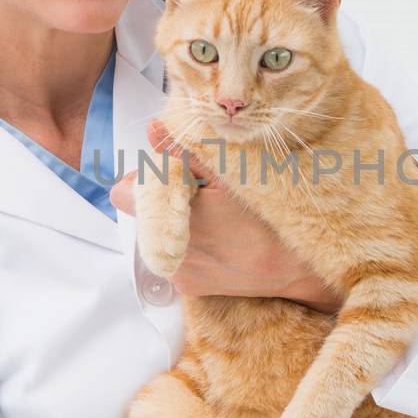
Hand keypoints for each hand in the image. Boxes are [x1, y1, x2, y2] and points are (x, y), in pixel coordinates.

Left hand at [110, 121, 343, 312]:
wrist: (293, 267)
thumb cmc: (263, 219)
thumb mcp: (227, 176)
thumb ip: (184, 153)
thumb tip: (155, 130)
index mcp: (170, 214)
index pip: (125, 194)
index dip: (142, 182)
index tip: (166, 179)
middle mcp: (166, 247)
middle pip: (145, 215)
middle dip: (165, 203)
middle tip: (199, 198)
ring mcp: (176, 271)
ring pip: (161, 238)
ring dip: (178, 227)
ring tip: (214, 222)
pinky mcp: (189, 288)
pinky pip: (177, 261)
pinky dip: (191, 250)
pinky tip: (219, 244)